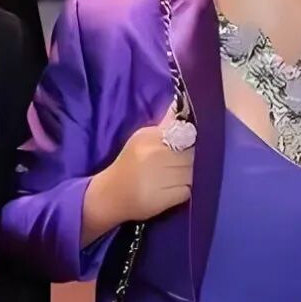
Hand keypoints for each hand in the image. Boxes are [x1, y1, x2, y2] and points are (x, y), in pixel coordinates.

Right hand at [82, 109, 193, 243]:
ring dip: (187, 175)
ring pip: (191, 172)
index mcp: (148, 138)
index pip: (184, 134)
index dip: (187, 141)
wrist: (109, 195)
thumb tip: (180, 103)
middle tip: (175, 164)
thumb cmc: (127, 163)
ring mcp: (160, 178)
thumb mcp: (142, 138)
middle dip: (188, 158)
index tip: (182, 145)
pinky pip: (187, 190)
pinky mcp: (165, 198)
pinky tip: (171, 189)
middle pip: (190, 154)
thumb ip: (164, 124)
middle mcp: (155, 156)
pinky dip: (183, 190)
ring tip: (173, 176)